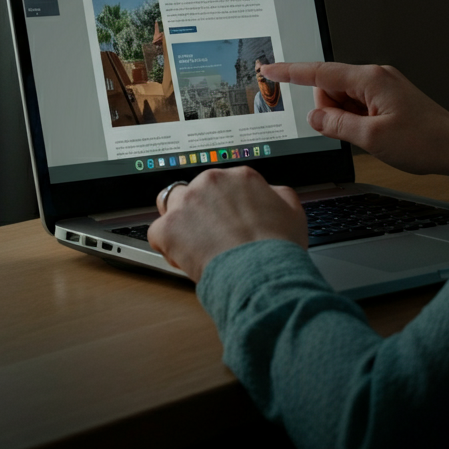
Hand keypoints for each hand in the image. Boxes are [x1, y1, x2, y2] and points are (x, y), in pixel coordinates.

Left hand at [148, 167, 307, 281]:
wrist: (261, 273)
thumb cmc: (277, 247)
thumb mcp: (292, 210)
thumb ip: (275, 195)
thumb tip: (268, 195)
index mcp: (241, 176)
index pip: (222, 183)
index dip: (223, 205)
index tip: (225, 220)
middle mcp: (212, 181)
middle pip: (195, 190)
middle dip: (199, 211)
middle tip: (210, 235)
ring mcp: (188, 202)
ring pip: (171, 205)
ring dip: (179, 221)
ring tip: (191, 244)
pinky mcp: (168, 226)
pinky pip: (157, 233)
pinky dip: (166, 246)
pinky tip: (184, 258)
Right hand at [260, 62, 448, 180]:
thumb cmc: (424, 141)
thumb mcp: (372, 138)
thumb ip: (336, 125)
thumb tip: (314, 117)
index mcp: (370, 79)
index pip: (320, 72)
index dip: (290, 72)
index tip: (269, 68)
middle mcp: (376, 77)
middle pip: (331, 89)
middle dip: (330, 112)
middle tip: (353, 133)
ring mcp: (382, 87)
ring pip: (343, 100)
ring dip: (345, 120)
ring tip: (371, 136)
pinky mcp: (387, 99)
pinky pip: (358, 106)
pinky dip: (356, 121)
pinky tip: (374, 135)